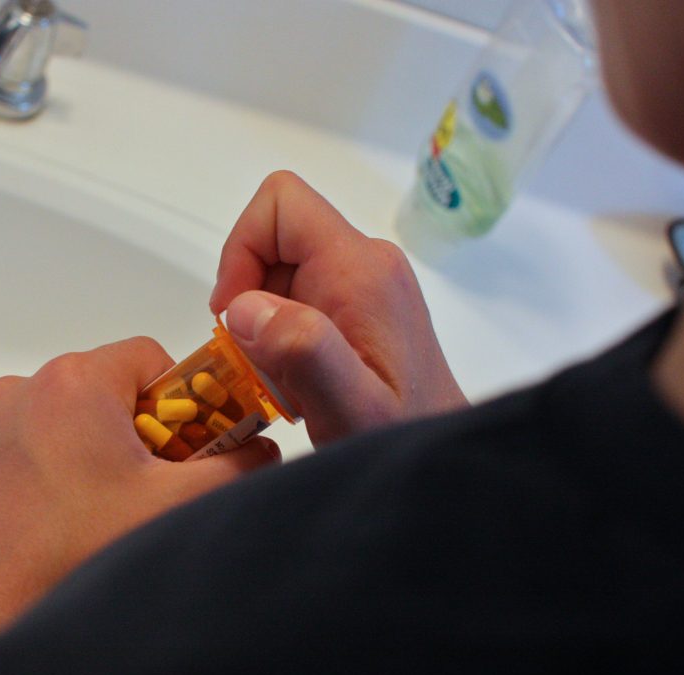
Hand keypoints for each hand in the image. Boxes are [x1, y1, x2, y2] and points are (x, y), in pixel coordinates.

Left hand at [0, 337, 277, 674]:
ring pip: (53, 424)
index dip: (179, 401)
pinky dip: (35, 478)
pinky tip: (49, 527)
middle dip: (131, 434)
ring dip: (80, 456)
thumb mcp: (179, 504)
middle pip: (100, 392)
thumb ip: (238, 465)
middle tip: (145, 490)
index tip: (186, 446)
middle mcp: (16, 392)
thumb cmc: (73, 556)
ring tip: (92, 516)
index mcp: (73, 383)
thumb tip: (260, 451)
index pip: (148, 359)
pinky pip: (10, 453)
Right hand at [210, 171, 466, 446]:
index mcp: (361, 269)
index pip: (281, 204)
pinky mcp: (363, 308)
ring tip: (288, 383)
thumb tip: (245, 306)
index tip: (236, 319)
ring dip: (264, 326)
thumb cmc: (403, 440)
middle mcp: (367, 263)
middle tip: (262, 365)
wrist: (447, 461)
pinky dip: (282, 338)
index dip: (241, 251)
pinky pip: (300, 299)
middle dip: (249, 300)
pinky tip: (300, 384)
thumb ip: (304, 351)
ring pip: (281, 273)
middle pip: (275, 241)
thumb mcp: (350, 408)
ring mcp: (366, 284)